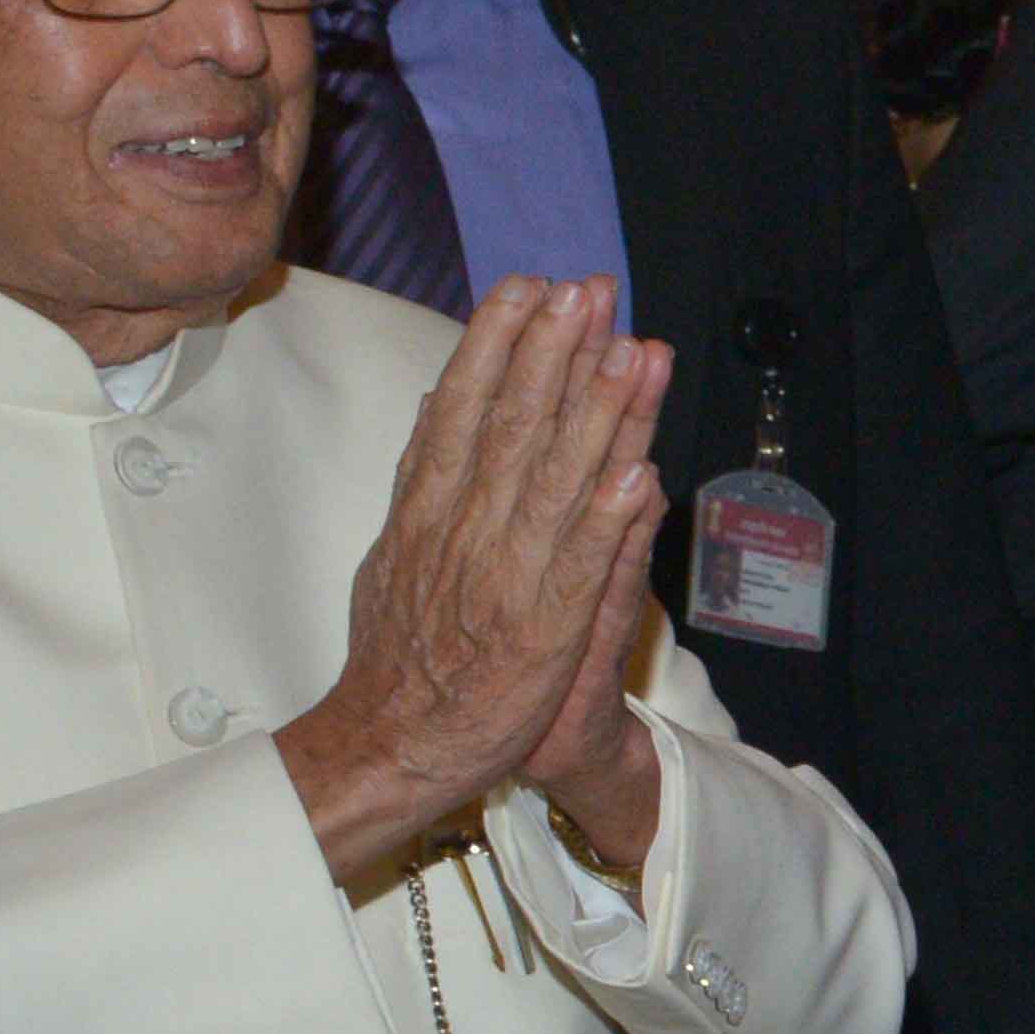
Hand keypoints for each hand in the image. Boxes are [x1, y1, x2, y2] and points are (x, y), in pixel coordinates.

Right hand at [282, 278, 671, 898]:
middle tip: (588, 287)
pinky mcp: (543, 632)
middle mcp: (462, 533)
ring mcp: (505, 579)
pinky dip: (610, 522)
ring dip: (599, 415)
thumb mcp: (393, 553)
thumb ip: (419, 484)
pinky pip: (583, 568)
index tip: (527, 287)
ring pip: (557, 482)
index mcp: (425, 511)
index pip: (461, 409)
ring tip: (634, 352)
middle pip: (512, 426)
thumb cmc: (401, 655)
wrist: (392, 746)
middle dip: (554, 352)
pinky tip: (642, 474)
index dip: (497, 344)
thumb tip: (430, 409)